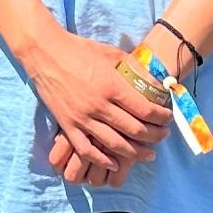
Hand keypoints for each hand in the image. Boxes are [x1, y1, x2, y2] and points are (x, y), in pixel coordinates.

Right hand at [23, 25, 170, 177]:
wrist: (44, 53)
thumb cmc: (78, 49)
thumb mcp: (110, 53)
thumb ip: (130, 67)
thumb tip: (149, 77)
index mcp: (112, 86)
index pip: (145, 110)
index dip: (161, 118)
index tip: (168, 119)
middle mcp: (99, 105)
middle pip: (134, 130)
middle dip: (154, 136)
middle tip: (164, 136)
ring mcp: (82, 118)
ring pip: (114, 144)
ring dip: (135, 153)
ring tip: (148, 154)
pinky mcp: (68, 125)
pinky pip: (86, 149)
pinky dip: (102, 160)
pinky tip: (114, 163)